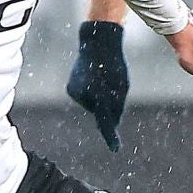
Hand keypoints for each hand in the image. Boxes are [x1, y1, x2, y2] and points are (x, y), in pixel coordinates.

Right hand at [66, 21, 129, 149]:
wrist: (95, 44)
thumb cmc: (113, 64)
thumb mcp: (122, 85)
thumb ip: (117, 106)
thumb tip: (112, 123)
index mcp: (98, 94)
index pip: (106, 120)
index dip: (111, 136)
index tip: (115, 149)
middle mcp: (83, 95)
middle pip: (100, 112)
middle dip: (108, 105)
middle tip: (112, 85)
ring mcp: (74, 92)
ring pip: (92, 105)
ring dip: (98, 97)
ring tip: (101, 78)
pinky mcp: (70, 89)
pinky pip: (85, 99)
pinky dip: (90, 94)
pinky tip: (91, 79)